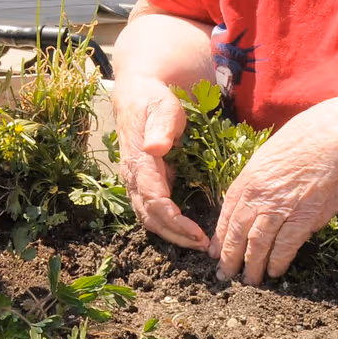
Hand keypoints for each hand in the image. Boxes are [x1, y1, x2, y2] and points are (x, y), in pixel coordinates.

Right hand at [113, 74, 207, 249]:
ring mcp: (136, 180)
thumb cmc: (155, 99)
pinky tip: (189, 229)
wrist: (139, 93)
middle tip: (204, 244)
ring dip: (172, 234)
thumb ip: (161, 126)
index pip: (153, 200)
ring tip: (199, 242)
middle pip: (149, 216)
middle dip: (176, 234)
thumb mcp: (162, 106)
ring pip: (149, 217)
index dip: (174, 220)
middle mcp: (133, 175)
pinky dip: (169, 225)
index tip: (197, 233)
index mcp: (138, 161)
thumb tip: (155, 148)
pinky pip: (152, 210)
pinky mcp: (144, 182)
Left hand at [210, 98, 337, 283]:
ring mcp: (280, 208)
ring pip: (257, 244)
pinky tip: (274, 272)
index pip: (227, 214)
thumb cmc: (311, 136)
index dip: (221, 236)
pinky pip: (285, 246)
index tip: (215, 251)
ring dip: (252, 265)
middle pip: (237, 233)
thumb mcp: (273, 152)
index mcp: (248, 177)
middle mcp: (258, 195)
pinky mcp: (304, 219)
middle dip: (229, 257)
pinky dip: (278, 262)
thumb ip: (261, 176)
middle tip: (224, 274)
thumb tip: (258, 192)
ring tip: (249, 281)